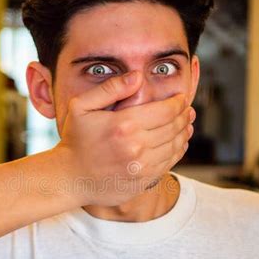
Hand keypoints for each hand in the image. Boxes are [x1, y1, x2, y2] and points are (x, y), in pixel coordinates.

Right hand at [54, 70, 194, 205]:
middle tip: (188, 111)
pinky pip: (168, 164)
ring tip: (187, 125)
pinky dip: (178, 152)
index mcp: (124, 125)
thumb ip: (110, 88)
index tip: (181, 99)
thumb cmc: (75, 140)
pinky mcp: (143, 182)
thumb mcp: (81, 106)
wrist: (69, 177)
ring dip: (185, 133)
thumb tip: (137, 76)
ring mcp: (141, 167)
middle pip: (174, 127)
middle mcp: (135, 147)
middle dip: (184, 116)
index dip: (178, 103)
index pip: (166, 110)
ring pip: (175, 146)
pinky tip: (178, 144)